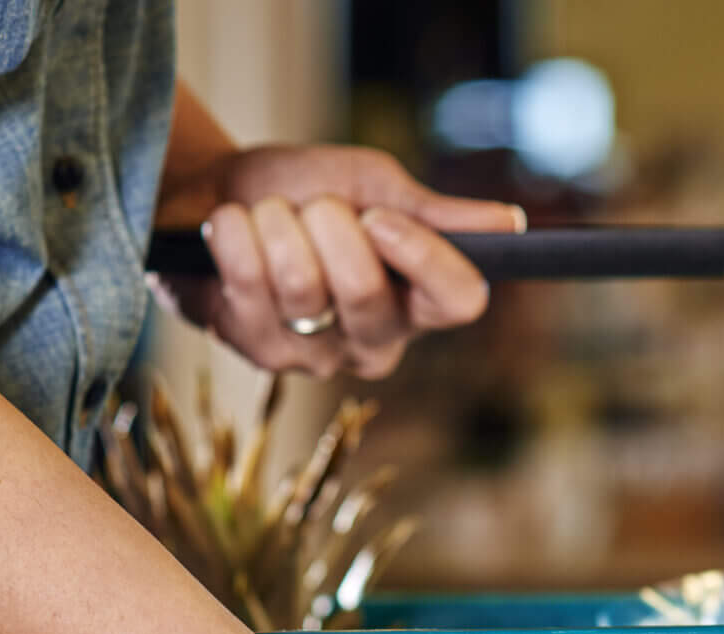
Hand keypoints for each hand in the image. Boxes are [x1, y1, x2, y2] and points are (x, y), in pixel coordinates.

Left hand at [156, 144, 522, 379]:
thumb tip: (510, 223)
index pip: (460, 301)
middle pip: (368, 291)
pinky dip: (235, 235)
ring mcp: (316, 356)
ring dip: (276, 224)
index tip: (380, 216)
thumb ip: (433, 212)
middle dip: (328, 224)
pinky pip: (250, 285)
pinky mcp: (259, 354)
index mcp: (418, 301)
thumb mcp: (372, 186)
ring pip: (303, 288)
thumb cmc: (300, 191)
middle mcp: (376, 342)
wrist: (213, 194)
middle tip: (310, 206)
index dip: (423, 254)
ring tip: (266, 215)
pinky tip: (230, 229)